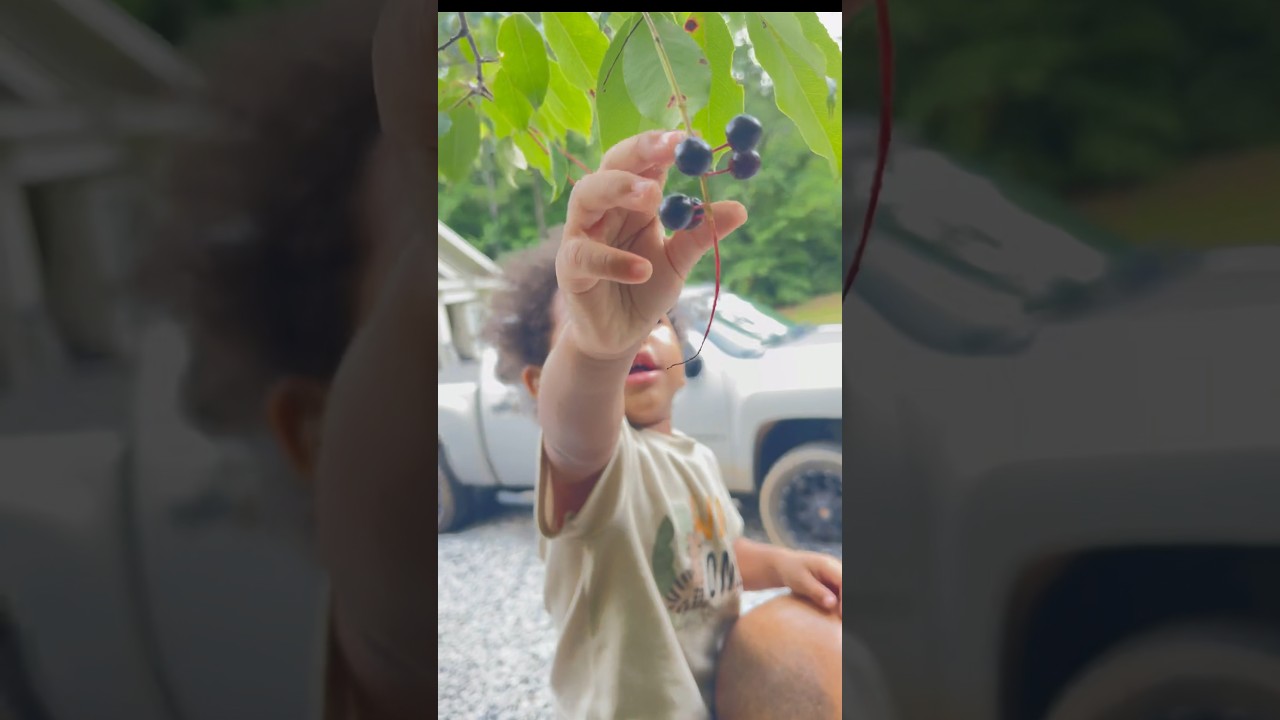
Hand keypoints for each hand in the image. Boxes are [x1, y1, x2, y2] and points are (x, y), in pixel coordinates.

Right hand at [556, 130, 747, 360]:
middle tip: (671, 149)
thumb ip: (701, 234)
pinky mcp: (570, 268)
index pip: (642, 161)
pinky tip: (642, 269)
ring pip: (586, 196)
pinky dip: (613, 260)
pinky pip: (585, 256)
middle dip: (639, 153)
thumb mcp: (679, 260)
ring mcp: (581, 235)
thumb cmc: (644, 287)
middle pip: (611, 165)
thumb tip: (740, 208)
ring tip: (653, 196)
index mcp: (631, 199)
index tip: (690, 137)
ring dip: (618, 189)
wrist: (618, 333)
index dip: (662, 145)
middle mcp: (603, 209)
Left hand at [777, 550, 842, 618]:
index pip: (843, 581)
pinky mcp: (834, 582)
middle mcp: (835, 568)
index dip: (845, 599)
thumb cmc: (790, 571)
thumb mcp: (801, 582)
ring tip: (838, 619)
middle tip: (840, 619)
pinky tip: (835, 615)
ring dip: (842, 604)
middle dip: (845, 603)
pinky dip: (839, 604)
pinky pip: (841, 592)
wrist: (784, 564)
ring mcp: (836, 575)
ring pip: (845, 590)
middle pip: (847, 586)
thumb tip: (833, 604)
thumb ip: (816, 592)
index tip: (840, 614)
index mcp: (828, 565)